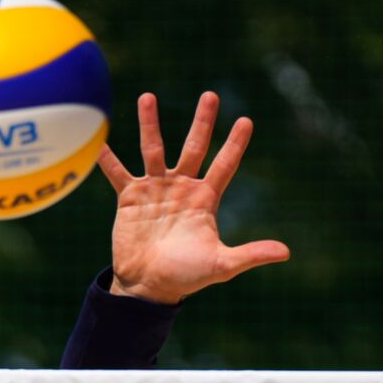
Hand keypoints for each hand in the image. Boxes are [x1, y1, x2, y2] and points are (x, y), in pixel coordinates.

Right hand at [97, 91, 289, 304]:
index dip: (235, 144)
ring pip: (153, 149)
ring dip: (150, 124)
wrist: (149, 286)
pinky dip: (107, 158)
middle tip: (210, 96)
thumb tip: (286, 252)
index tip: (246, 121)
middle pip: (194, 147)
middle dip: (202, 122)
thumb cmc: (187, 277)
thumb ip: (250, 254)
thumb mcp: (221, 265)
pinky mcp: (130, 197)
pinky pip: (117, 172)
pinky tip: (96, 139)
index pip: (224, 165)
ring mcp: (155, 189)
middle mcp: (182, 188)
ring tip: (148, 96)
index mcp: (205, 199)